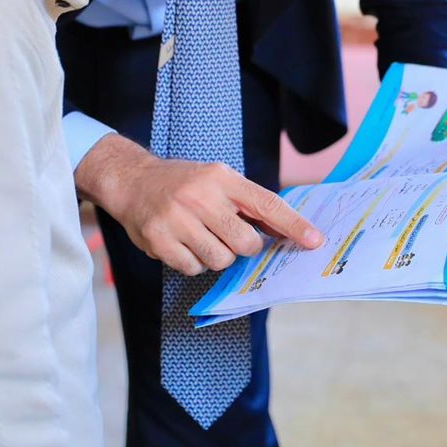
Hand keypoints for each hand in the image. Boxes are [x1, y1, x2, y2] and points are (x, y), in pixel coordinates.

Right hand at [76, 134, 323, 276]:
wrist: (132, 180)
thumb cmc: (183, 184)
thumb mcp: (217, 181)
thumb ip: (248, 205)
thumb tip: (285, 233)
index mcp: (222, 178)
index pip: (266, 203)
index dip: (293, 225)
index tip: (314, 241)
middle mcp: (200, 196)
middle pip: (245, 242)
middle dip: (243, 247)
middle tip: (227, 236)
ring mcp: (177, 218)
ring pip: (220, 260)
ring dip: (215, 256)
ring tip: (200, 237)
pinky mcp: (158, 240)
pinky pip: (192, 268)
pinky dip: (192, 263)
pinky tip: (182, 244)